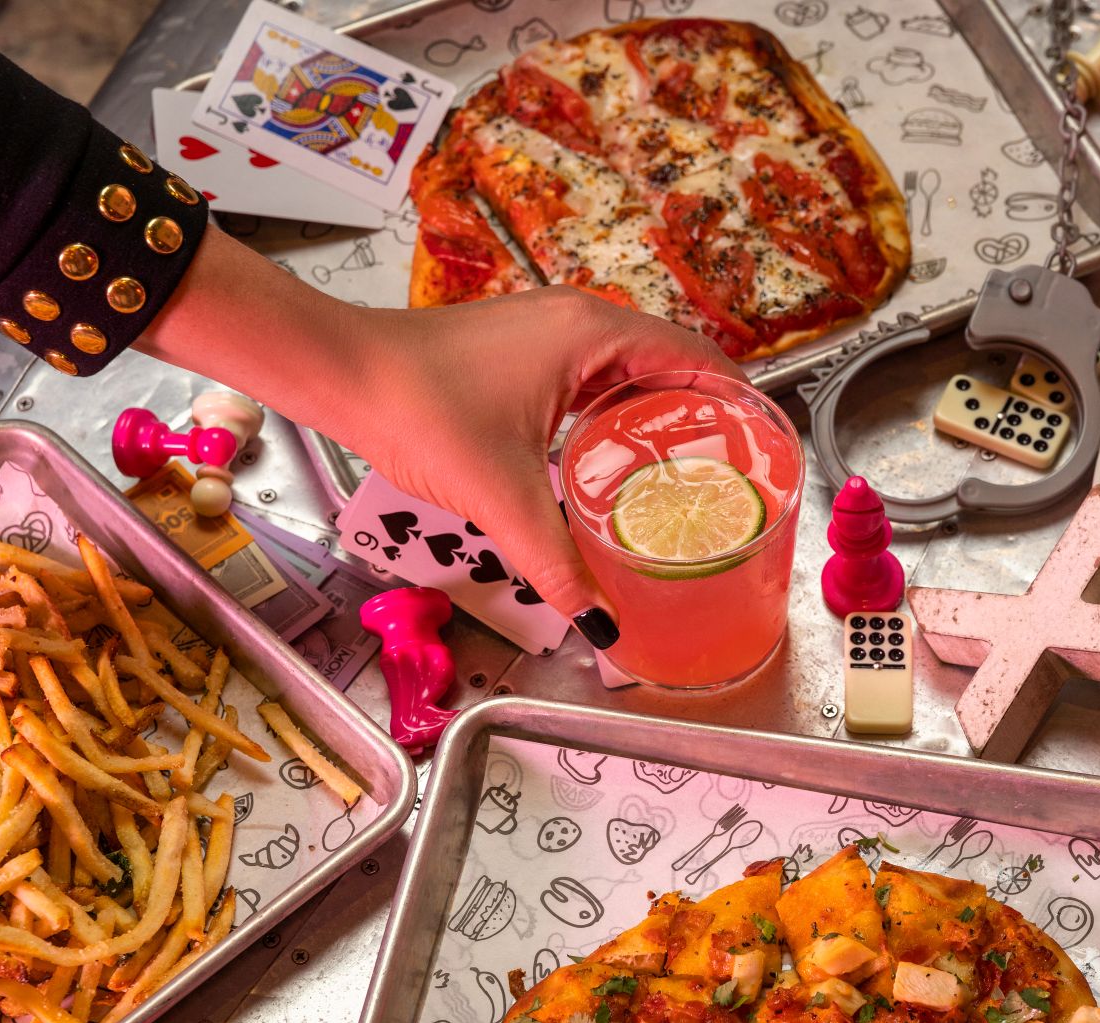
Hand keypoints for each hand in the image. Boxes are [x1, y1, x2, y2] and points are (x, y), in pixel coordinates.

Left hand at [321, 288, 737, 638]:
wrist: (338, 374)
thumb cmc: (415, 405)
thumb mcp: (501, 495)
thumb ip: (557, 564)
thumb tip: (601, 623)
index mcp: (592, 334)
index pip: (694, 355)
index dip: (736, 397)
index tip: (761, 441)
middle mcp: (577, 322)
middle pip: (669, 361)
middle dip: (703, 413)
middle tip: (731, 470)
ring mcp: (546, 333)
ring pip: (628, 370)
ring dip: (659, 413)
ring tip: (684, 472)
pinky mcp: (519, 353)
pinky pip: (592, 379)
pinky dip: (616, 412)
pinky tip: (612, 462)